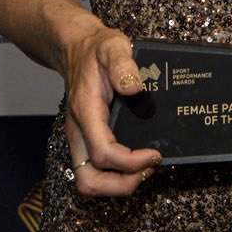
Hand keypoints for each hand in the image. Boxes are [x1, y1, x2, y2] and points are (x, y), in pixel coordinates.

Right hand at [61, 25, 161, 195]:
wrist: (76, 48)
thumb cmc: (95, 50)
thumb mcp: (112, 46)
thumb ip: (122, 64)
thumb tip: (134, 87)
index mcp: (86, 111)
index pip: (103, 153)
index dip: (130, 162)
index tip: (154, 153)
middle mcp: (79, 131)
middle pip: (89, 180)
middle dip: (121, 185)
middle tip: (148, 168)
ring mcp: (80, 138)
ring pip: (89, 181)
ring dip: (117, 184)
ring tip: (143, 168)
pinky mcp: (86, 140)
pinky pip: (94, 171)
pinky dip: (115, 175)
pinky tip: (136, 161)